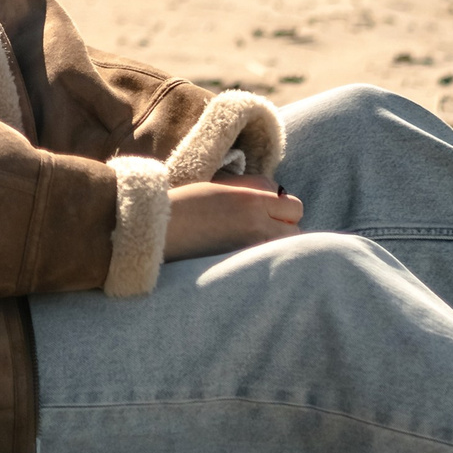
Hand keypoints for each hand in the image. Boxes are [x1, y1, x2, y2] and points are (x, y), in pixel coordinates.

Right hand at [162, 180, 302, 260]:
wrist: (157, 230)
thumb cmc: (185, 203)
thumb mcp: (222, 185)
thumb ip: (254, 189)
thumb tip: (277, 195)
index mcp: (252, 201)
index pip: (293, 205)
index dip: (283, 207)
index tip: (269, 208)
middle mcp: (257, 226)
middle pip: (296, 229)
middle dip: (285, 227)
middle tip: (263, 226)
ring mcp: (249, 250)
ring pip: (284, 248)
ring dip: (276, 244)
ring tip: (253, 241)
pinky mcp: (239, 266)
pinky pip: (266, 263)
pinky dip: (261, 259)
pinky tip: (244, 256)